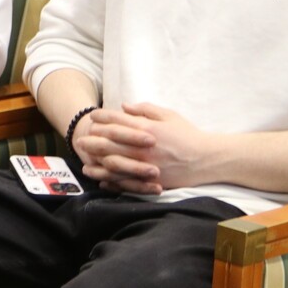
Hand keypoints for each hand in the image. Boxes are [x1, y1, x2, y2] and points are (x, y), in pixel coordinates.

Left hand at [78, 103, 215, 192]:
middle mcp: (143, 147)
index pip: (118, 121)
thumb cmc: (188, 135)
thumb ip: (145, 110)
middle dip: (92, 140)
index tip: (92, 116)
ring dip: (96, 162)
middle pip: (110, 142)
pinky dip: (111, 180)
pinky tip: (102, 179)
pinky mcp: (150, 181)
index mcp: (147, 129)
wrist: (206, 159)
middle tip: (81, 139)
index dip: (102, 117)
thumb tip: (123, 105)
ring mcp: (145, 166)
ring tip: (85, 160)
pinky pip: (125, 182)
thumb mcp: (169, 115)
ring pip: (113, 164)